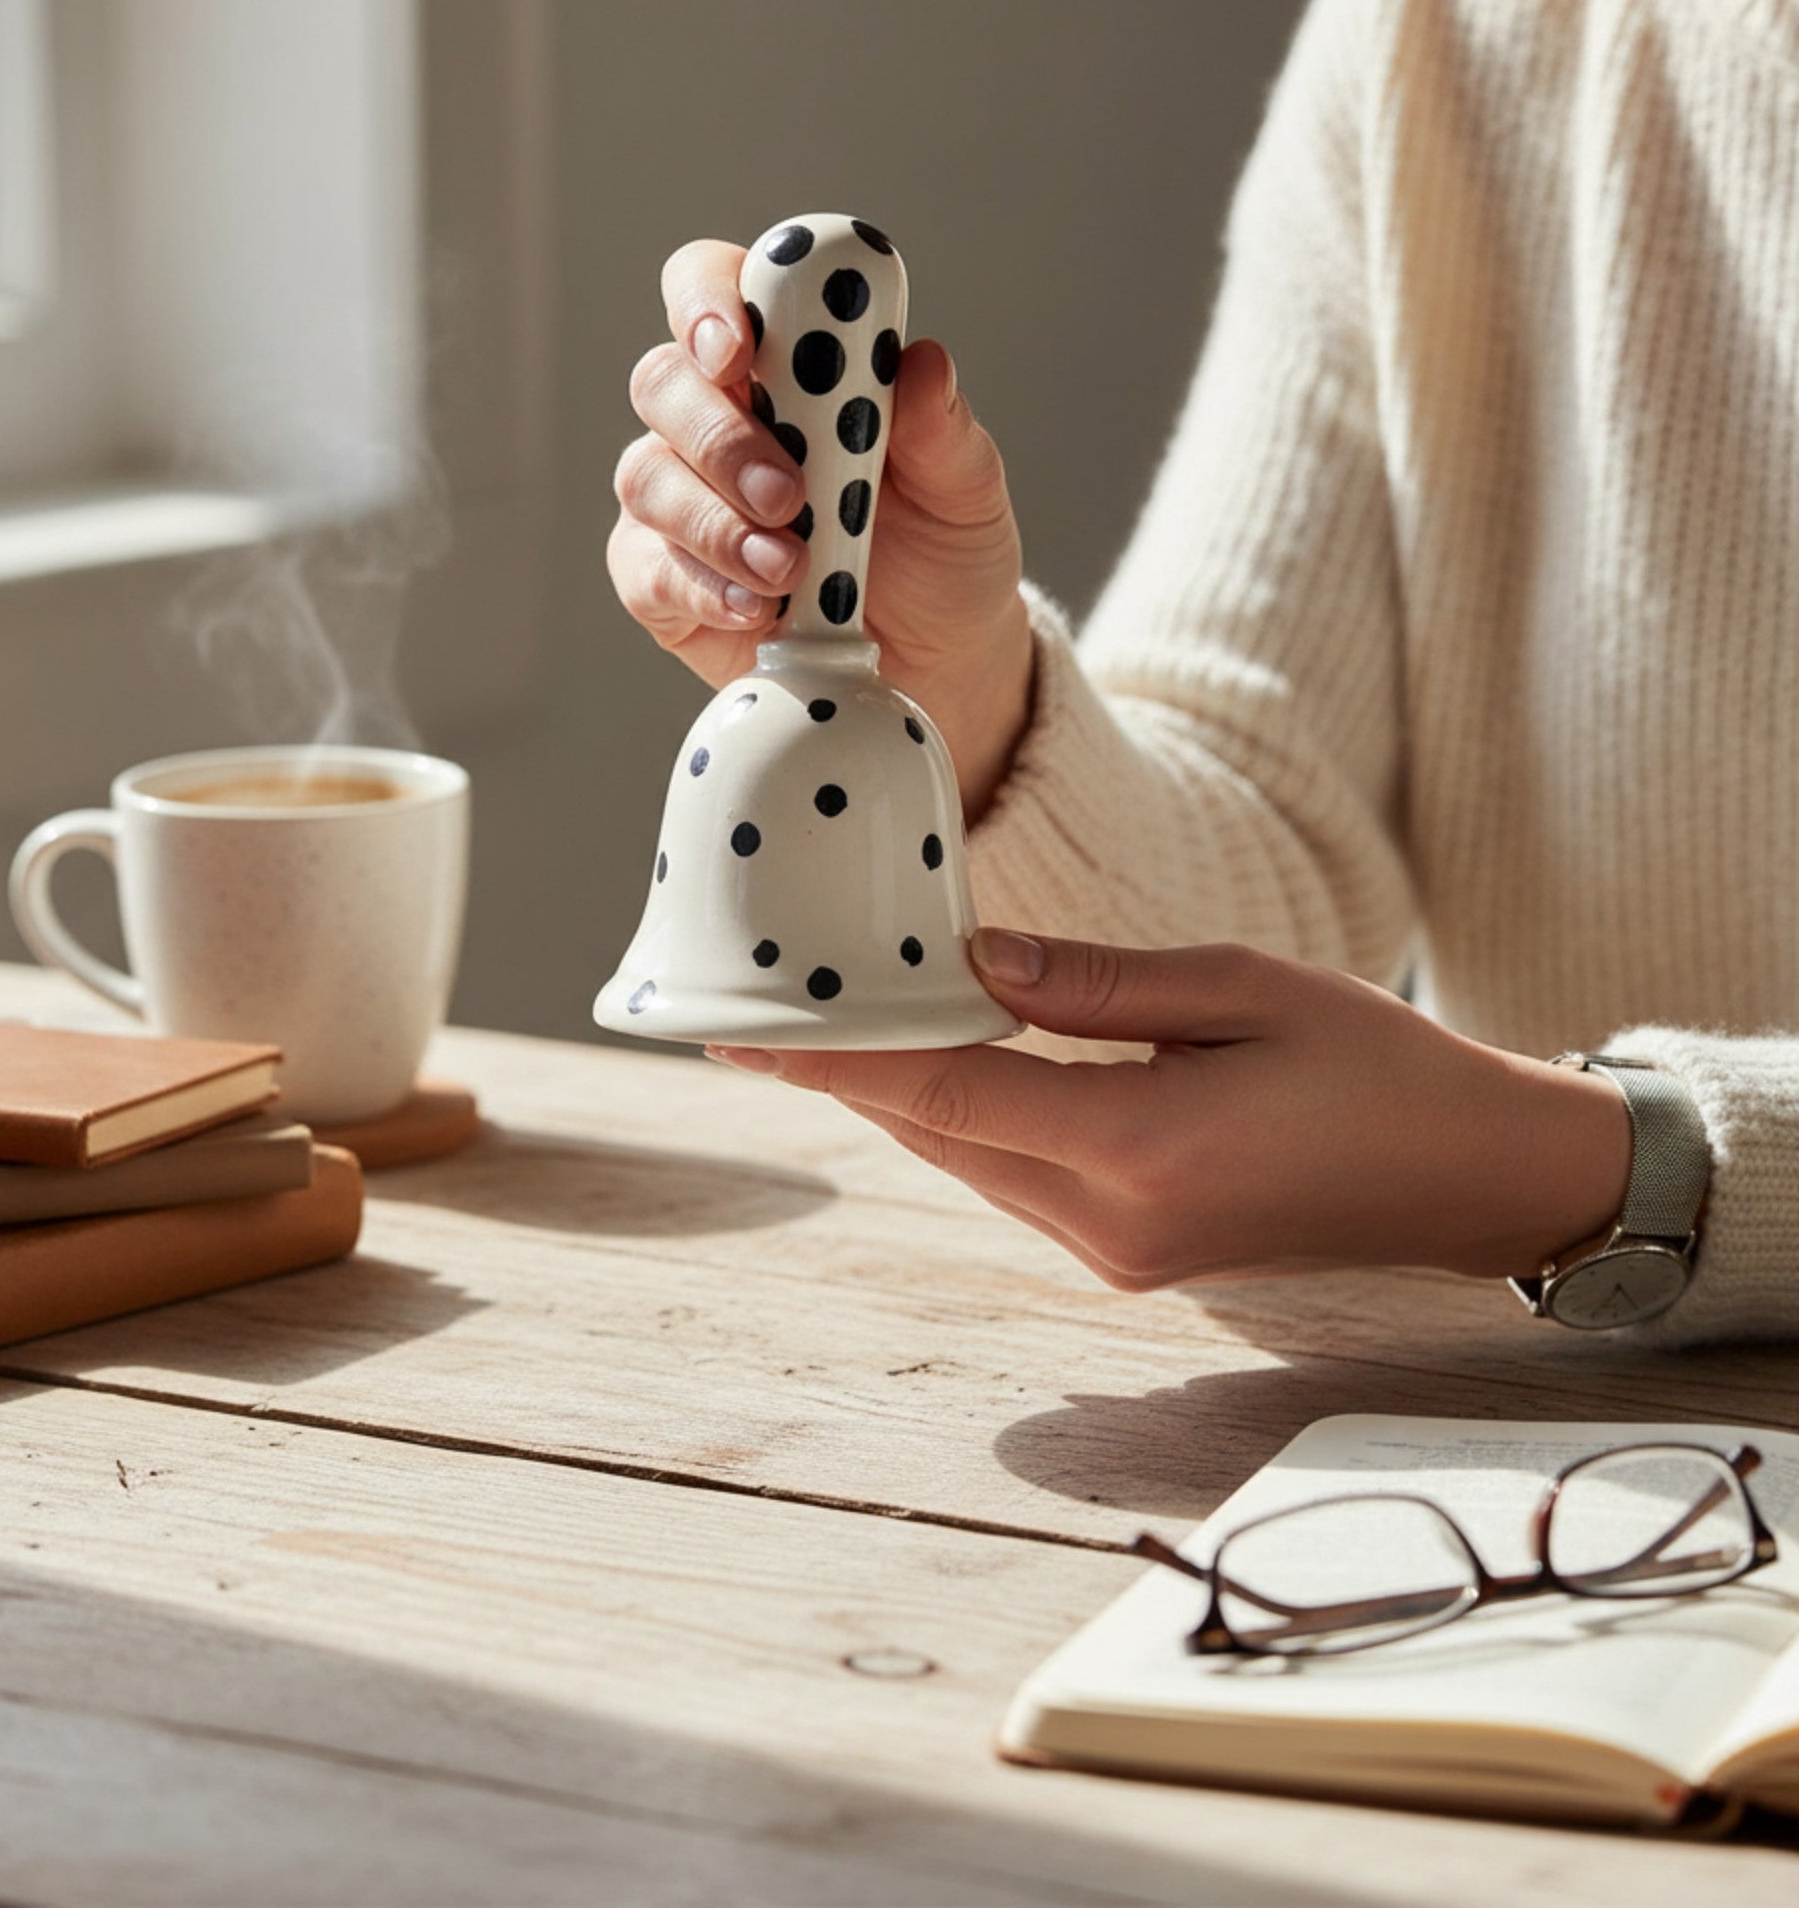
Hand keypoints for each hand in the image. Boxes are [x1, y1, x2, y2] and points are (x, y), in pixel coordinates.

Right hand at [607, 239, 1034, 818]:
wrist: (936, 661)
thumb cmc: (941, 553)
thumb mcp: (966, 491)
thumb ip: (941, 427)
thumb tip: (923, 363)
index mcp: (785, 360)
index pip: (714, 285)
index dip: (708, 300)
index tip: (740, 347)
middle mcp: (719, 417)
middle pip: (663, 381)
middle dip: (721, 438)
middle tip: (788, 494)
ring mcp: (680, 498)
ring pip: (648, 478)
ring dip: (717, 524)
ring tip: (791, 570)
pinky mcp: (663, 580)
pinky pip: (649, 570)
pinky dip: (703, 588)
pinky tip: (759, 609)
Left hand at [710, 932, 1633, 1289]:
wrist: (1469, 1178)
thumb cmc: (1379, 1068)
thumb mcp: (1244, 987)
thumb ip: (1098, 979)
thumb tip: (975, 960)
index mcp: (1142, 1151)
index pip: (948, 1093)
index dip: (838, 1057)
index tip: (745, 1028)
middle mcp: (1111, 1223)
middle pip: (937, 1134)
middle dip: (843, 1074)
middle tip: (752, 1015)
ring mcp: (1116, 1253)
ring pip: (965, 1159)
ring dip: (895, 1096)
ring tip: (819, 1027)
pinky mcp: (1128, 1254)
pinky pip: (1009, 1177)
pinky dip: (958, 1120)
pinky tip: (925, 1065)